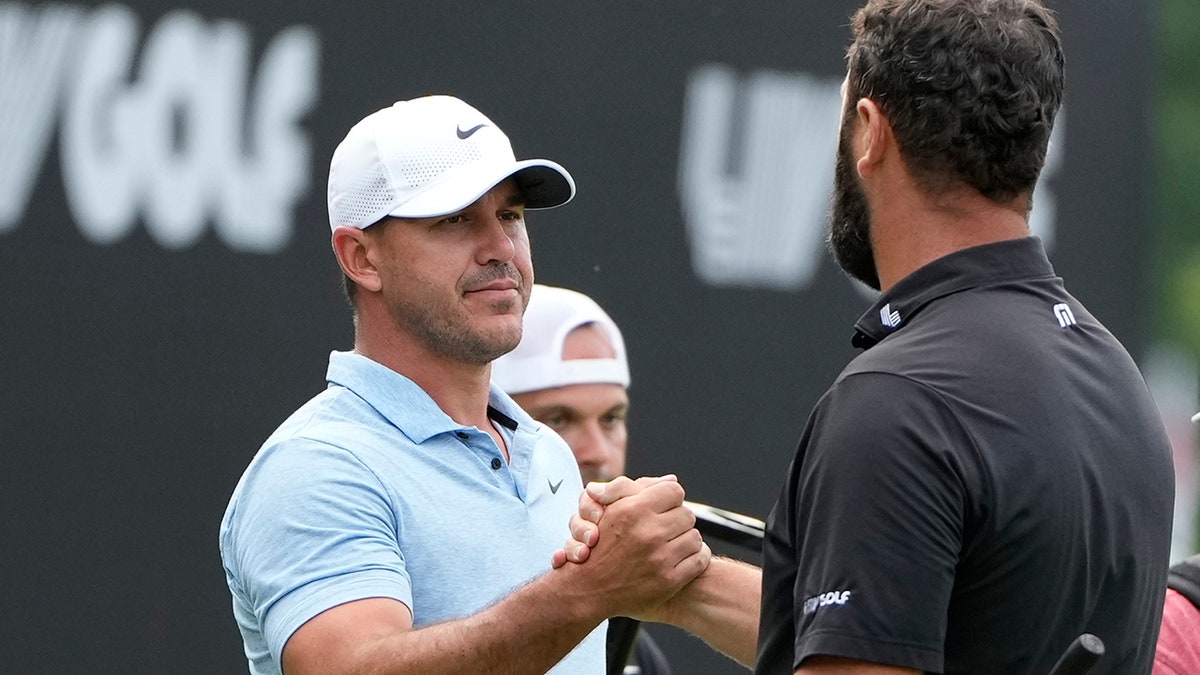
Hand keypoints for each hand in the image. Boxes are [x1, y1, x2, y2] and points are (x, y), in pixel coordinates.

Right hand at [551, 476, 710, 618]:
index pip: (674, 491)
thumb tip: (672, 479)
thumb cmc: (600, 546)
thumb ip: (637, 488)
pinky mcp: (669, 580)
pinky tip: (680, 558)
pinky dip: (694, 558)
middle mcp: (648, 533)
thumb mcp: (610, 509)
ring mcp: (660, 558)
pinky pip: (699, 559)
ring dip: (685, 540)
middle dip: (678, 520)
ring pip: (695, 537)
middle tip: (666, 529)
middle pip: (687, 514)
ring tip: (671, 544)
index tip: (664, 508)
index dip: (670, 498)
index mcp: (633, 510)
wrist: (590, 589)